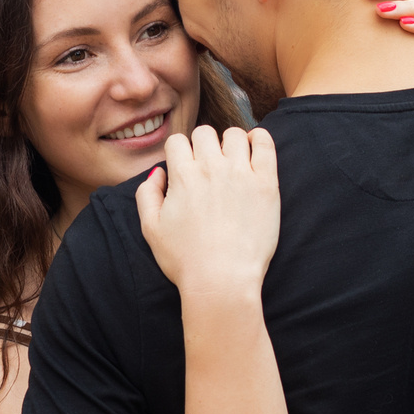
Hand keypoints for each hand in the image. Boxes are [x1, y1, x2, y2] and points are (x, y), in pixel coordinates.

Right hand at [136, 125, 279, 304]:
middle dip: (203, 145)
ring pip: (235, 135)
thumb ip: (147, 194)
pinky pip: (266, 145)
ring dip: (230, 143)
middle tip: (209, 167)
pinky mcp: (266, 184)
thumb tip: (158, 172)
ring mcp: (241, 173)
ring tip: (233, 161)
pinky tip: (255, 148)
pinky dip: (260, 139)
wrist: (221, 280)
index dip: (179, 152)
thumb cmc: (185, 260)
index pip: (178, 141)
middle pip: (205, 133)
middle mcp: (211, 167)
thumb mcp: (151, 229)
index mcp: (182, 175)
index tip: (186, 167)